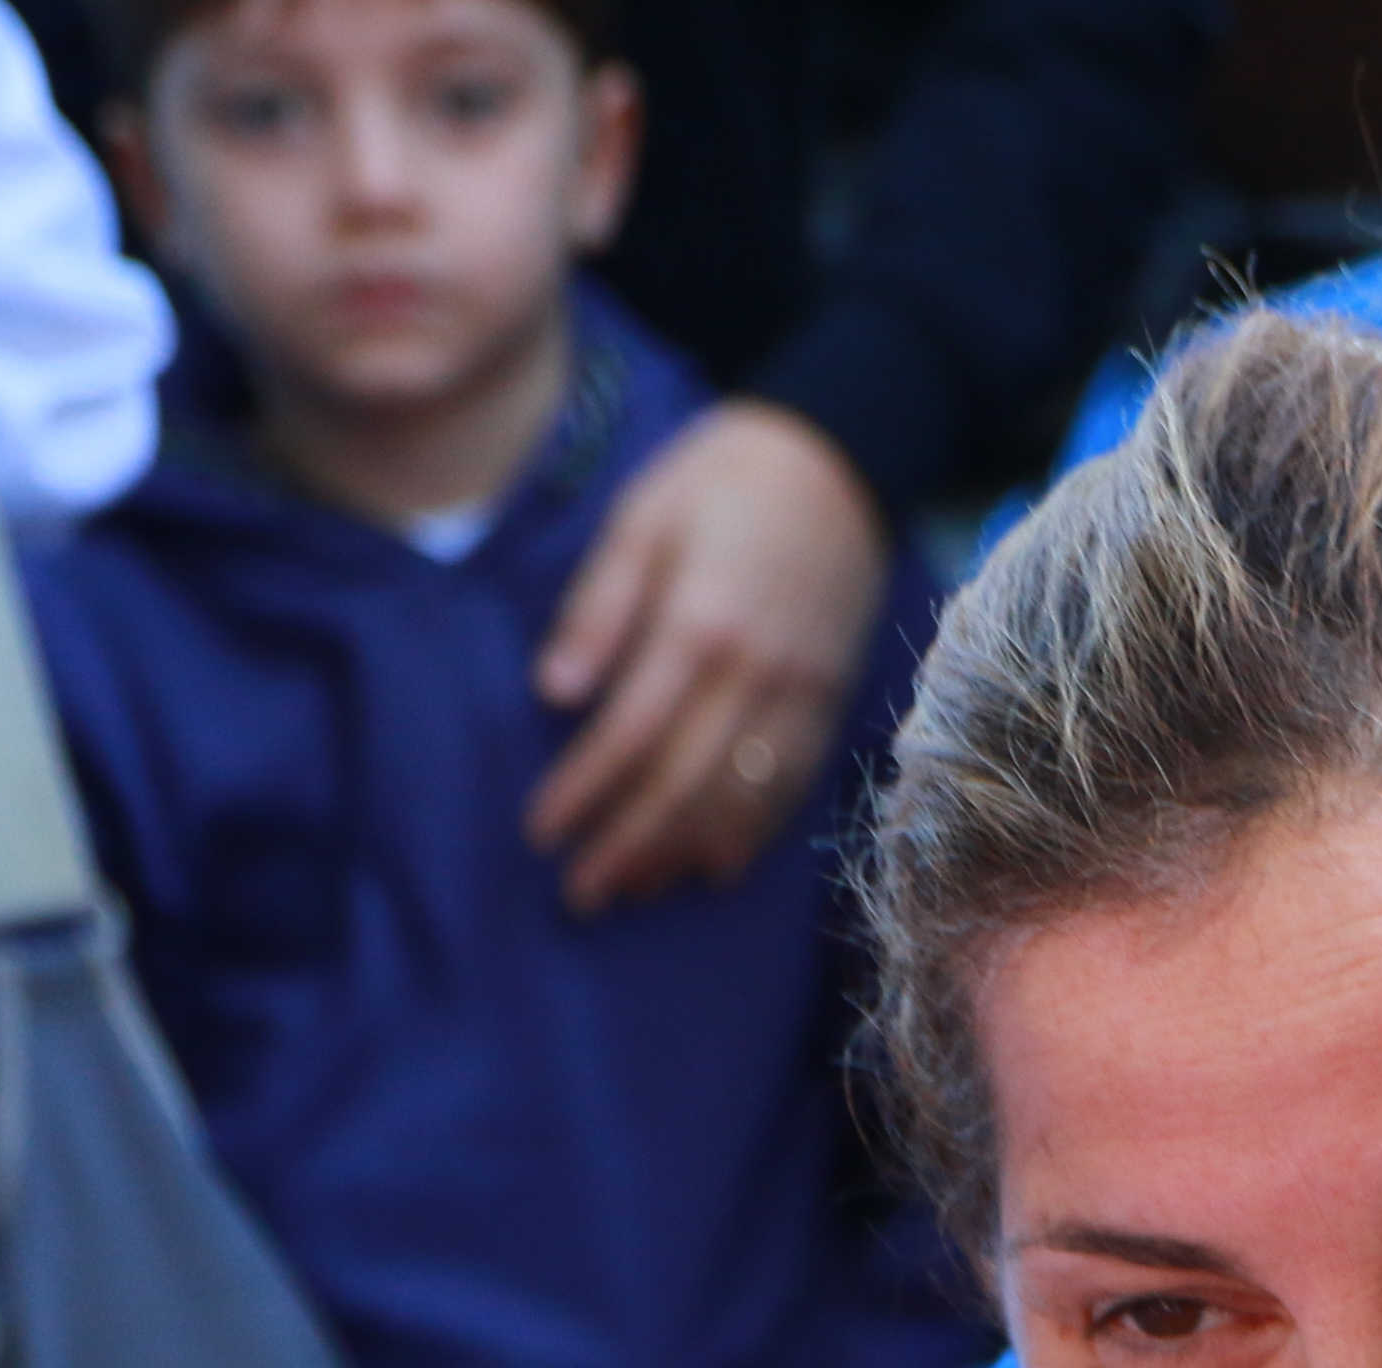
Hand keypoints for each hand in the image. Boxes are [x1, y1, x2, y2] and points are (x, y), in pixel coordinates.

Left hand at [527, 399, 887, 913]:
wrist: (839, 460)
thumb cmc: (720, 480)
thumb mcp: (641, 518)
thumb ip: (599, 607)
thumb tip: (555, 693)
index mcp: (700, 623)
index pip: (631, 732)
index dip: (585, 790)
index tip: (542, 833)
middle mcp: (757, 672)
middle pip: (685, 782)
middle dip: (628, 843)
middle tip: (580, 893)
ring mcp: (803, 693)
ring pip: (740, 796)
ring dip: (681, 852)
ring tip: (633, 889)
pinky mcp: (830, 701)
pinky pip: (790, 786)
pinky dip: (750, 834)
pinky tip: (713, 866)